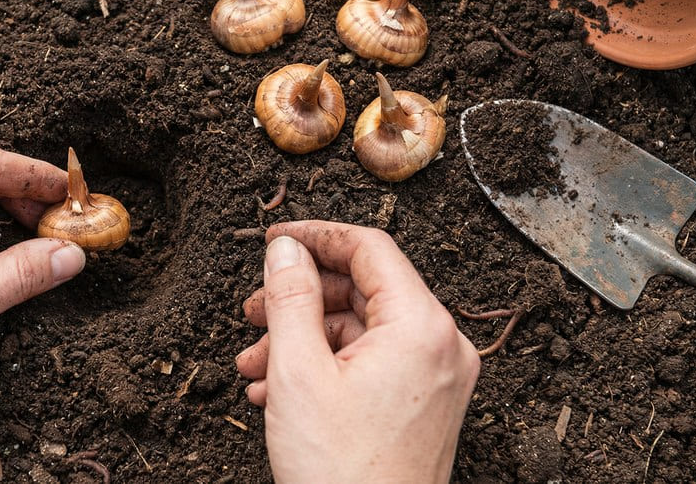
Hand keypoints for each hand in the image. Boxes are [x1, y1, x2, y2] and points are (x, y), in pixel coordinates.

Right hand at [236, 221, 479, 482]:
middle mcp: (442, 347)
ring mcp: (437, 379)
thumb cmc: (341, 473)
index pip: (371, 248)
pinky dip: (325, 366)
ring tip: (255, 366)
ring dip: (303, 338)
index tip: (276, 239)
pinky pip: (372, 364)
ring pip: (361, 330)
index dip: (316, 236)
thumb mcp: (298, 371)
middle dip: (300, 299)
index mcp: (423, 327)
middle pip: (364, 290)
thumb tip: (286, 248)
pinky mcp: (424, 406)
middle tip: (252, 312)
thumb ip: (290, 295)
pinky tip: (279, 390)